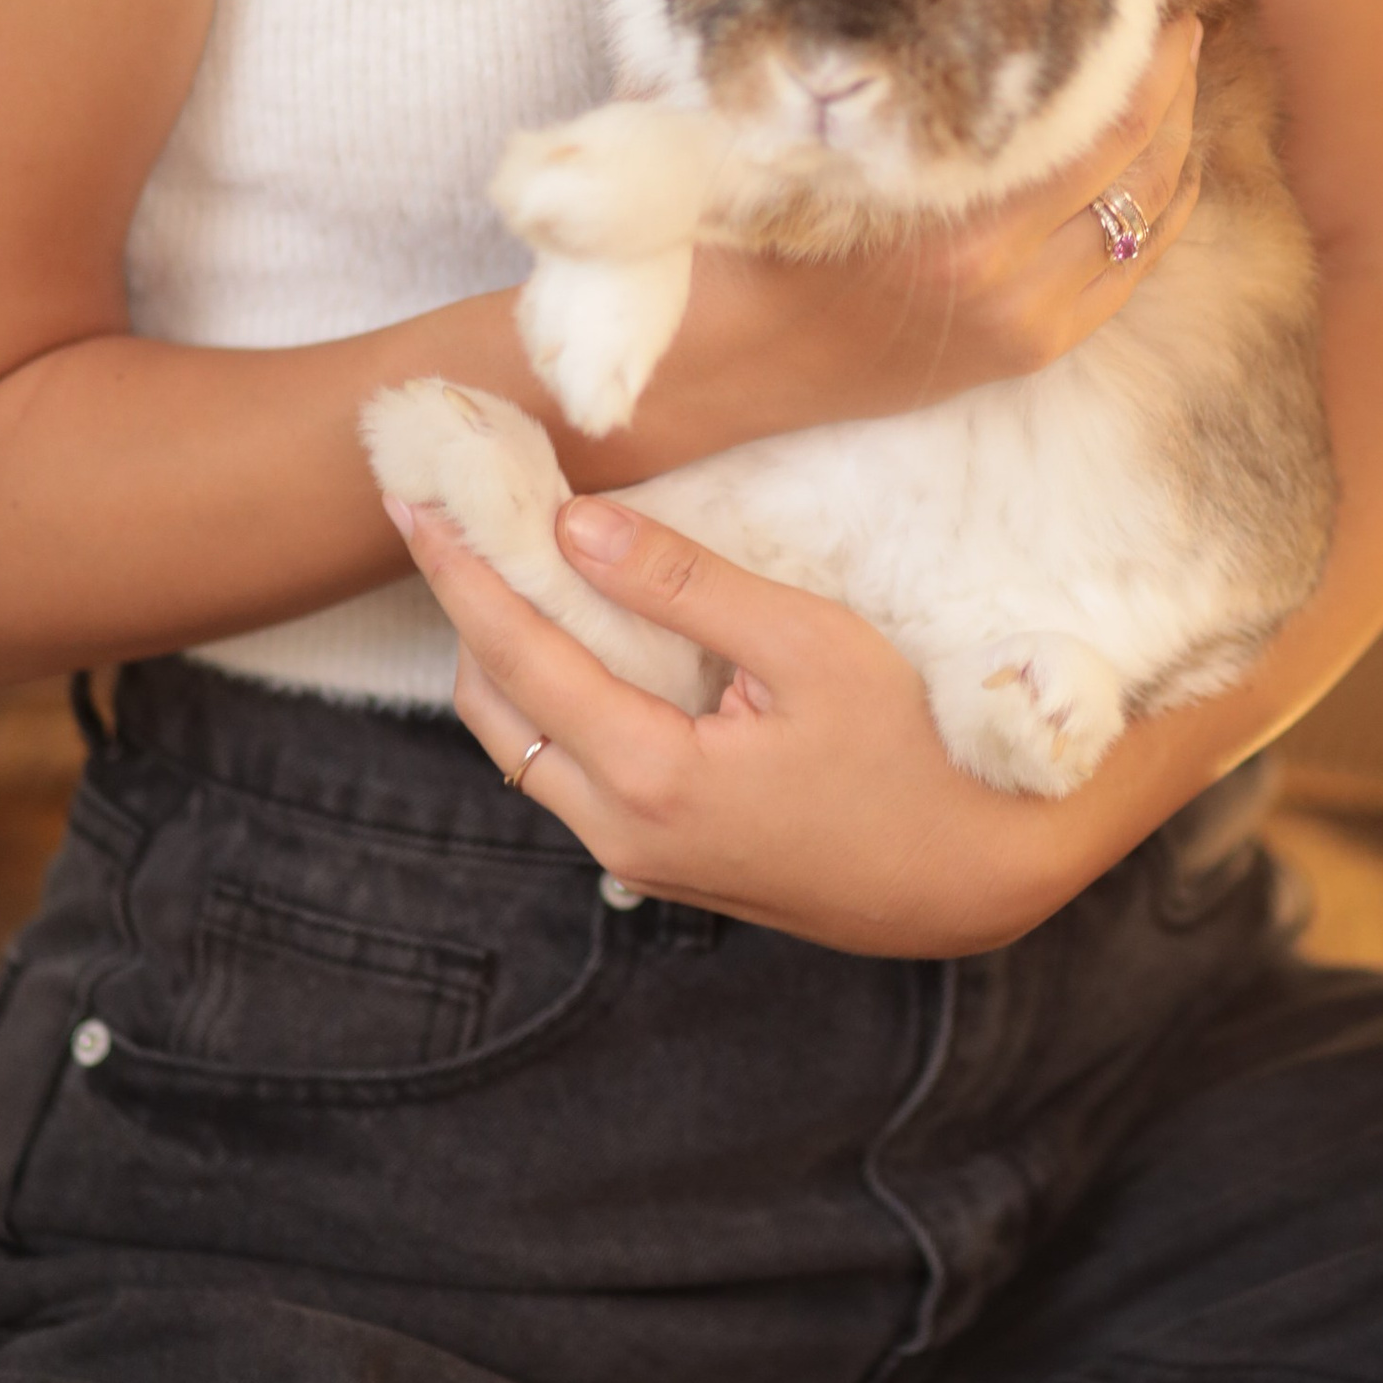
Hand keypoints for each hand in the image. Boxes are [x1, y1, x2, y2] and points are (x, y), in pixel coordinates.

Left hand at [391, 489, 1116, 956]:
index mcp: (650, 777)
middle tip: (459, 527)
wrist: (967, 876)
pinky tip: (587, 643)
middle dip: (467, 614)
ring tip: (514, 572)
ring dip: (510, 661)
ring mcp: (638, 857)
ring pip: (527, 750)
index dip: (462, 574)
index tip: (416, 505)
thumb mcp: (811, 646)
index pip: (519, 658)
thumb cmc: (911, 752)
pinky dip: (557, 701)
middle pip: (494, 712)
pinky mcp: (664, 860)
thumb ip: (687, 585)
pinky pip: (574, 773)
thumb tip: (579, 529)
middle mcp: (621, 831)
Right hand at [621, 15, 1204, 463]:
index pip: (1098, 126)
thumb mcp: (809, 134)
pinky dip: (1161, 221)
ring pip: (1146, 224)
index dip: (1145, 63)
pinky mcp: (1030, 353)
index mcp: (953, 223)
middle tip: (1182, 30)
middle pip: (1137, 169)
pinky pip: (1128, 277)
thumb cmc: (749, 227)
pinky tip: (1172, 175)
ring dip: (1177, 152)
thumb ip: (877, 74)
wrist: (721, 357)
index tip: (1158, 6)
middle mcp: (1004, 280)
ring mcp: (1024, 323)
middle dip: (1173, 94)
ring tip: (1183, 89)